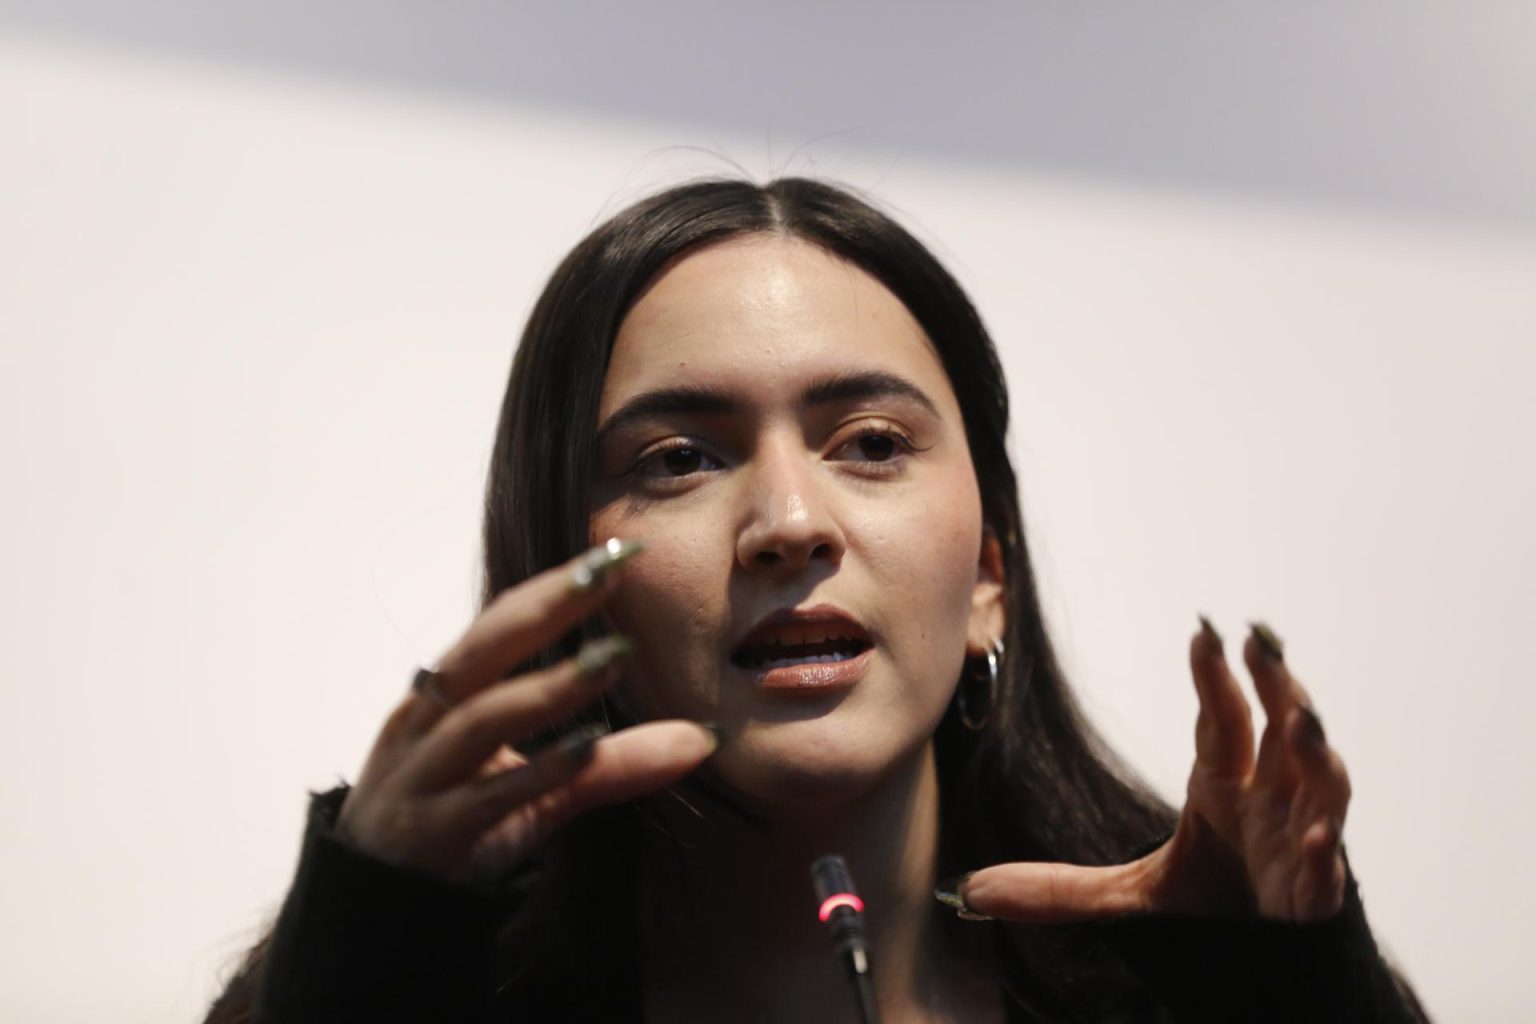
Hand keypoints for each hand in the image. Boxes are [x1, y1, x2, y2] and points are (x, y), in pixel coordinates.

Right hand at [334, 539, 717, 886]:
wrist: (373, 917)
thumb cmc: (452, 829)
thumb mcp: (530, 789)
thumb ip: (609, 763)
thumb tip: (702, 739)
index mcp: (442, 698)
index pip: (499, 625)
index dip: (553, 587)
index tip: (618, 552)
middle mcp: (425, 726)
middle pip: (482, 650)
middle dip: (543, 607)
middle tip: (606, 570)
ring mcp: (422, 778)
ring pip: (481, 718)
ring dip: (548, 687)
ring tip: (610, 659)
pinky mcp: (432, 834)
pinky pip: (488, 795)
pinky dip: (538, 769)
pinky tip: (586, 748)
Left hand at [954, 620, 1350, 923]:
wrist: (1261, 964)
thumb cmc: (1214, 904)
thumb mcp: (1128, 896)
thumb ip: (1058, 889)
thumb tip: (970, 891)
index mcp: (1225, 785)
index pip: (1221, 719)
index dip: (1214, 677)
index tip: (1203, 631)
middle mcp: (1270, 799)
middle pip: (1280, 730)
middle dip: (1278, 685)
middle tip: (1262, 643)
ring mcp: (1300, 838)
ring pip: (1322, 782)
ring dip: (1315, 751)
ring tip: (1302, 722)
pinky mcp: (1318, 893)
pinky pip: (1328, 863)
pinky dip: (1324, 848)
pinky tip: (1312, 833)